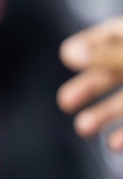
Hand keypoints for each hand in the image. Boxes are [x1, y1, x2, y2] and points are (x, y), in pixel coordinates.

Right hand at [59, 17, 122, 149]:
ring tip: (83, 129)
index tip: (66, 54)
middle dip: (87, 89)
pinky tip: (112, 144)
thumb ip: (106, 56)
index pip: (111, 35)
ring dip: (103, 115)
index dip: (88, 43)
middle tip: (65, 103)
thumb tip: (68, 53)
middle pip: (111, 72)